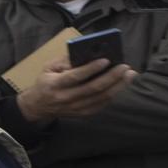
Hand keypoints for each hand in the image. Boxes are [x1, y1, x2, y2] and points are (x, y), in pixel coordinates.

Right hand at [16, 57, 133, 124]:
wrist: (37, 107)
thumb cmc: (44, 83)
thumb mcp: (48, 68)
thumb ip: (64, 61)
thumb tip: (85, 54)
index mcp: (55, 84)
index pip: (75, 77)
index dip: (91, 69)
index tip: (106, 60)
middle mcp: (66, 98)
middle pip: (93, 88)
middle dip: (112, 77)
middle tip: (125, 67)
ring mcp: (76, 108)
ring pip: (101, 97)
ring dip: (118, 86)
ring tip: (129, 75)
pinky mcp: (83, 114)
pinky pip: (102, 104)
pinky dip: (113, 94)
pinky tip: (121, 85)